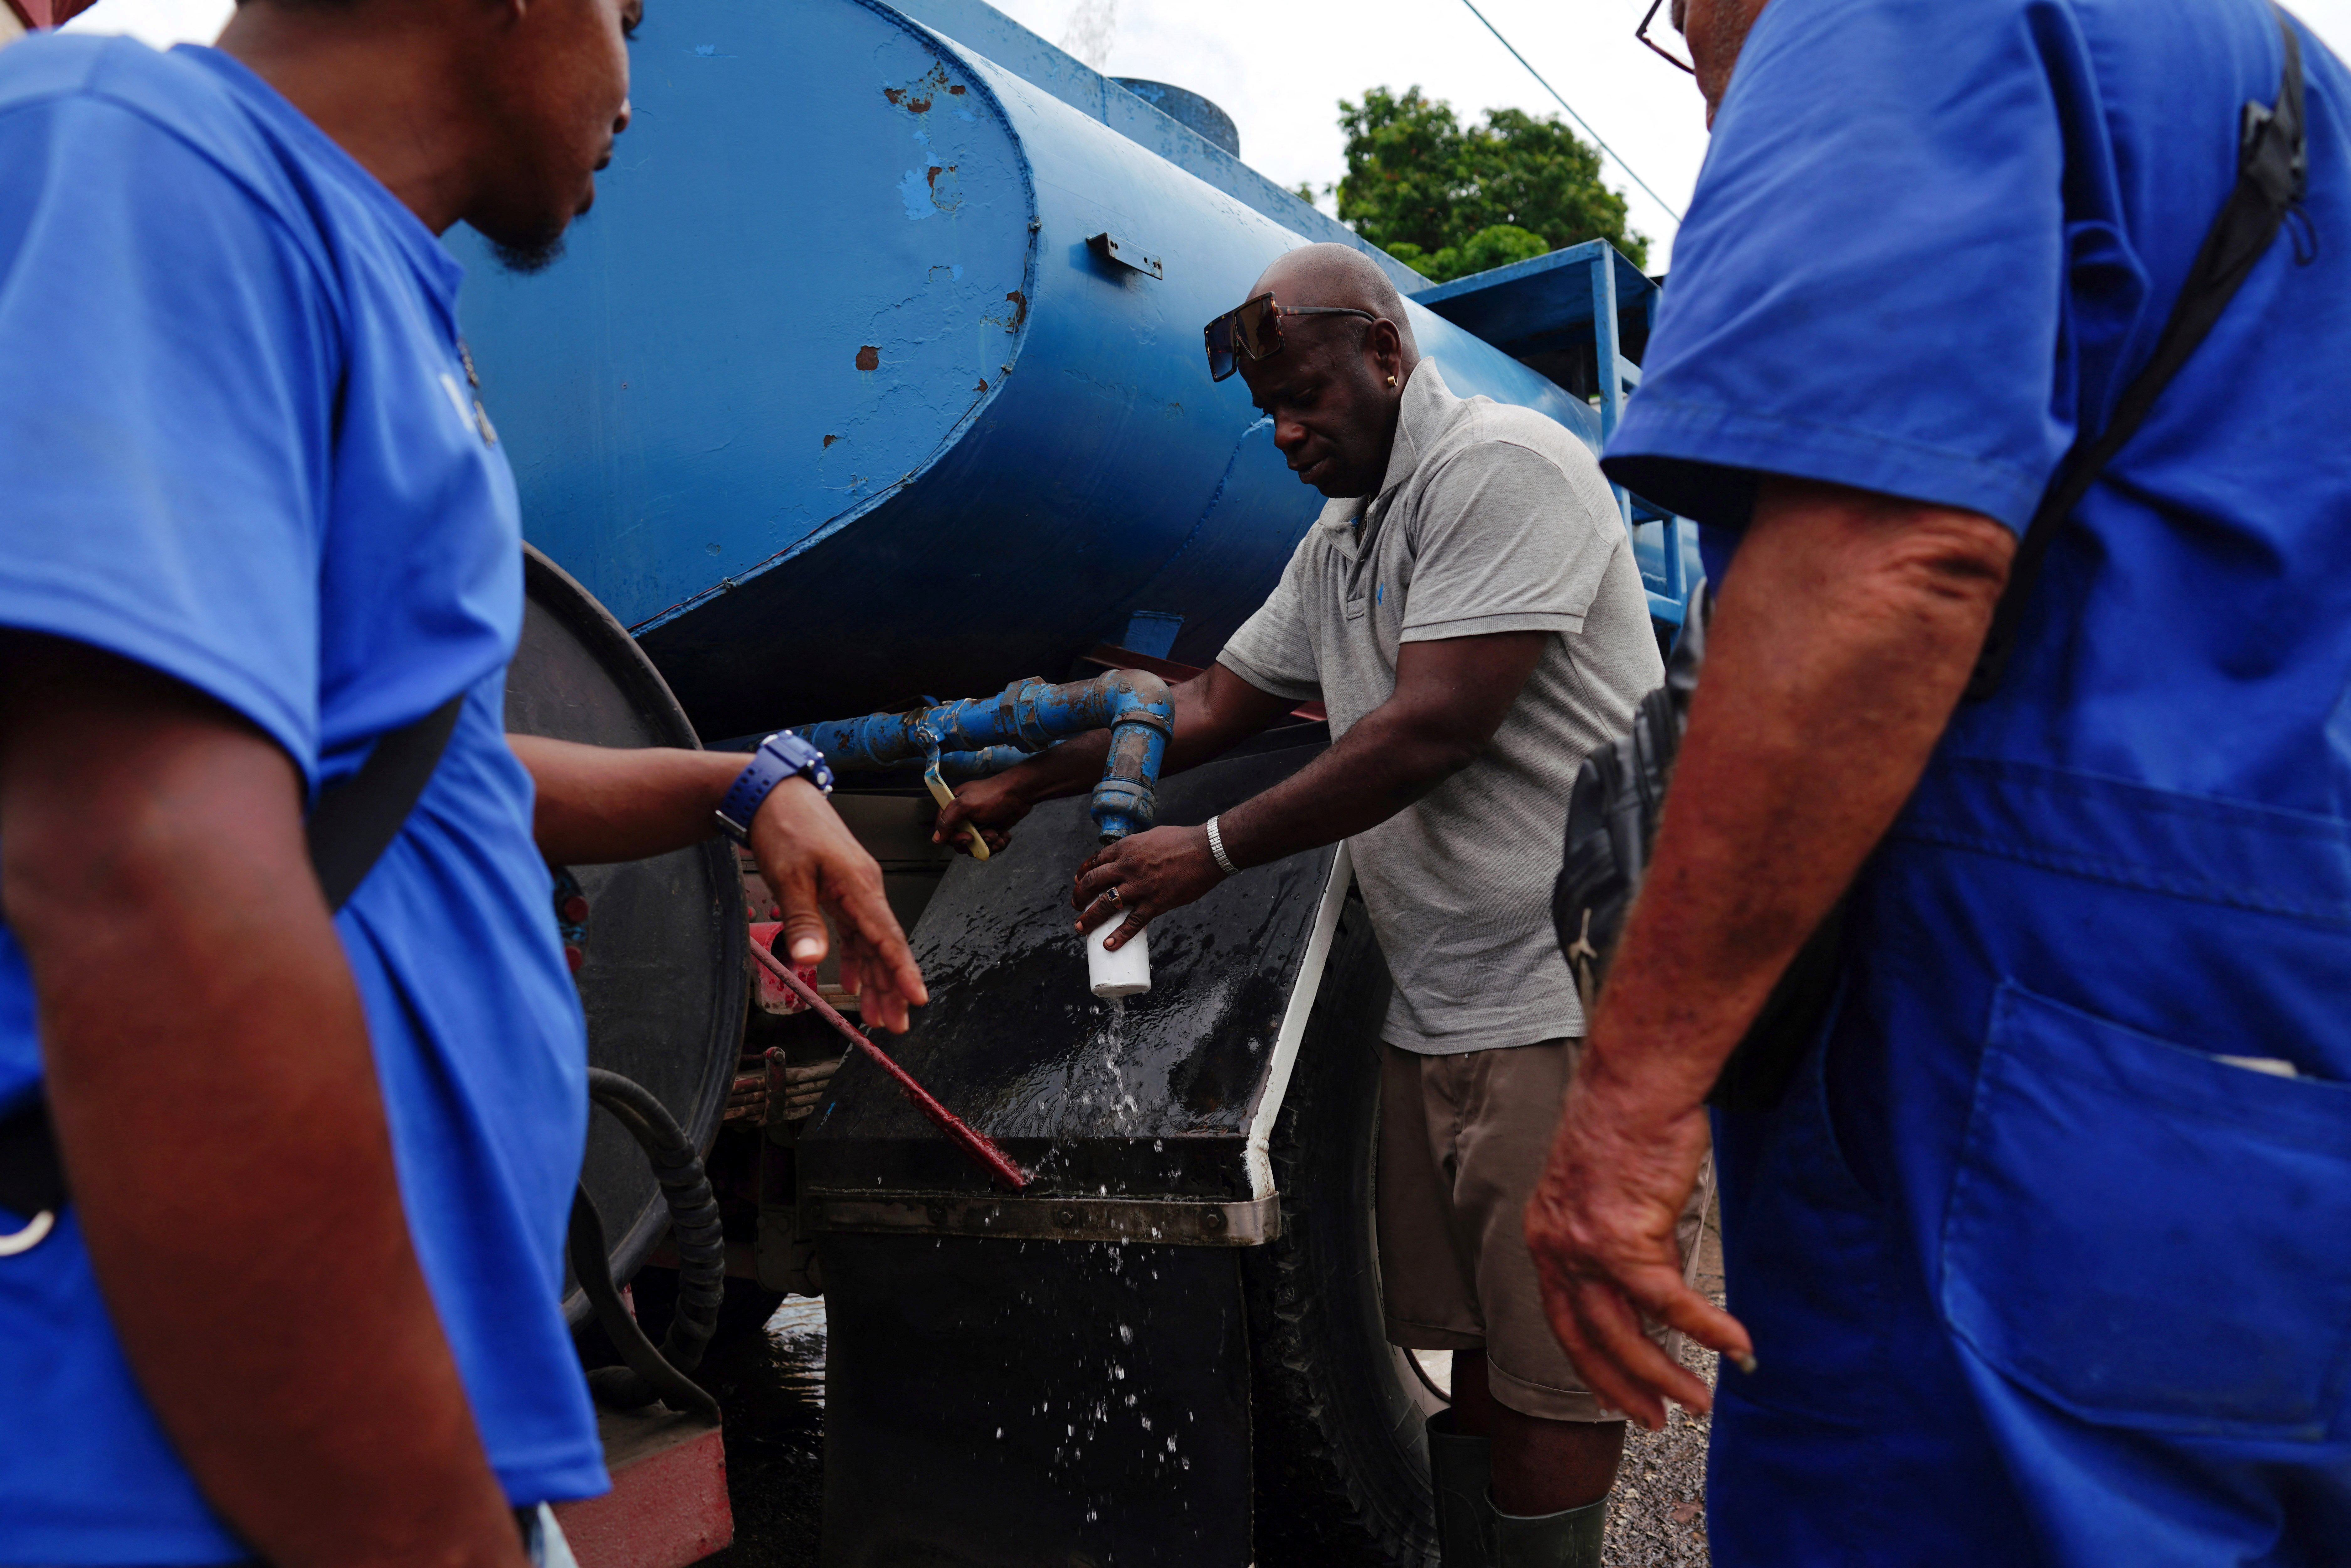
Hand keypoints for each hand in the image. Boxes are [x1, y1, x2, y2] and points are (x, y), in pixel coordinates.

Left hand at [748, 777, 927, 1031]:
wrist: (776, 795)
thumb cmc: (786, 828)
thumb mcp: (789, 877)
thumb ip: (803, 921)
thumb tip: (813, 961)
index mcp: (859, 885)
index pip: (887, 937)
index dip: (902, 971)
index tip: (916, 999)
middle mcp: (865, 888)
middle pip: (885, 945)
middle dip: (893, 987)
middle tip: (897, 1025)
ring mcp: (856, 889)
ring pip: (873, 942)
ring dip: (877, 979)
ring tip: (879, 1016)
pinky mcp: (842, 889)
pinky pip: (857, 930)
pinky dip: (858, 958)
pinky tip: (856, 982)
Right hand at [931, 770, 1030, 855]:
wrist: (1019, 794)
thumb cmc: (993, 795)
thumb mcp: (966, 805)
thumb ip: (948, 820)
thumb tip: (936, 839)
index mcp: (953, 807)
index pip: (944, 831)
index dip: (954, 838)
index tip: (968, 837)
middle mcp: (963, 817)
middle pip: (959, 842)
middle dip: (975, 842)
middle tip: (989, 834)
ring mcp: (977, 825)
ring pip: (975, 846)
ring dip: (988, 844)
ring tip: (998, 834)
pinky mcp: (990, 830)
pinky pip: (989, 846)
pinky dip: (998, 844)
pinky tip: (1004, 836)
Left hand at [1069, 824, 1225, 949]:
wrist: (1207, 851)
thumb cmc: (1183, 841)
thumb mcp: (1151, 837)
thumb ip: (1137, 849)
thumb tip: (1130, 859)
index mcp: (1126, 848)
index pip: (1096, 861)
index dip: (1083, 873)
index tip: (1077, 881)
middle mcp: (1127, 866)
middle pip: (1093, 882)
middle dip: (1079, 896)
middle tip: (1075, 905)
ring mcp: (1140, 886)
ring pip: (1106, 904)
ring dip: (1090, 918)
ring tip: (1080, 928)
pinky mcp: (1155, 903)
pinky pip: (1133, 923)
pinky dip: (1119, 936)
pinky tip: (1109, 944)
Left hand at [1523, 1049, 1751, 1429]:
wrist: (1636, 1083)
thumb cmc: (1632, 1124)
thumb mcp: (1614, 1194)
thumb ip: (1628, 1244)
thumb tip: (1658, 1289)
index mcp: (1549, 1236)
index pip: (1563, 1318)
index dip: (1590, 1363)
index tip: (1615, 1395)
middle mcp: (1555, 1246)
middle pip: (1585, 1339)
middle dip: (1622, 1387)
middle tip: (1656, 1418)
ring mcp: (1583, 1245)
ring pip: (1623, 1333)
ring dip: (1664, 1374)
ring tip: (1701, 1399)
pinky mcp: (1621, 1238)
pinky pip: (1668, 1302)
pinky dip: (1704, 1327)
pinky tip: (1735, 1345)